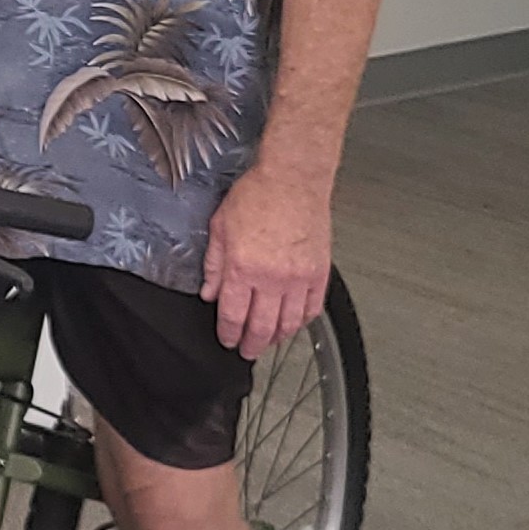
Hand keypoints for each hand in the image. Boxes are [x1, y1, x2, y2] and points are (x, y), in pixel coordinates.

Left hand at [201, 163, 330, 360]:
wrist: (293, 178)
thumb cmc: (257, 195)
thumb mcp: (220, 227)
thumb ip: (214, 265)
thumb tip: (209, 292)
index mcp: (243, 268)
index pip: (233, 315)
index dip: (228, 334)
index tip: (227, 340)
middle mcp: (272, 278)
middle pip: (262, 327)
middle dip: (252, 344)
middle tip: (247, 351)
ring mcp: (298, 278)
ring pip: (289, 323)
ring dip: (277, 337)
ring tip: (269, 341)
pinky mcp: (319, 273)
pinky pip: (312, 308)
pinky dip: (302, 321)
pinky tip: (294, 323)